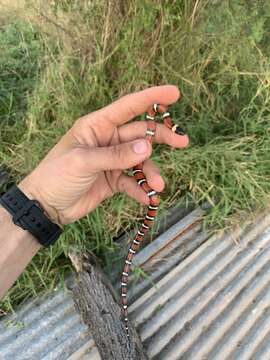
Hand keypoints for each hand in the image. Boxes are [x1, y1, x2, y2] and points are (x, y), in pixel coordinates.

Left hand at [19, 85, 188, 224]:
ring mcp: (112, 160)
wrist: (47, 205)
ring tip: (158, 187)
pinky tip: (147, 199)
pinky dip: (141, 190)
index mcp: (97, 126)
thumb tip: (147, 148)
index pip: (128, 107)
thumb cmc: (56, 175)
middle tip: (183, 142)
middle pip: (141, 134)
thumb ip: (116, 155)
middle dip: (162, 137)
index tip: (175, 93)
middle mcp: (108, 140)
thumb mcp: (84, 162)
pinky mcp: (114, 180)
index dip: (151, 97)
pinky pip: (133, 182)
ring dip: (151, 173)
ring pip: (140, 161)